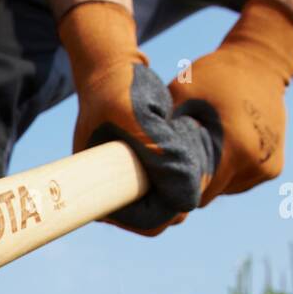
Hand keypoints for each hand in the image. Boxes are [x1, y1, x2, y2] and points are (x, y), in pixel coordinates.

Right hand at [58, 1, 216, 234]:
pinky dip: (190, 164)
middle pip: (164, 215)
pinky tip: (184, 133)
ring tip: (181, 134)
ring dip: (189, 174)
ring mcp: (135, 185)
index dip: (173, 204)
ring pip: (175, 200)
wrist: (112, 70)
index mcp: (102, 196)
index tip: (185, 167)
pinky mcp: (149, 171)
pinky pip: (179, 182)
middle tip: (186, 145)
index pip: (147, 223)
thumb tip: (190, 200)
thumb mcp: (137, 119)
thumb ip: (163, 156)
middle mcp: (117, 196)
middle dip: (183, 187)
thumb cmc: (117, 91)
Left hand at [168, 0, 292, 204]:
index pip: (194, 192)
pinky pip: (238, 181)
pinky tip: (221, 145)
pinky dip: (226, 169)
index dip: (174, 186)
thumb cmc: (214, 75)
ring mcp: (267, 168)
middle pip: (209, 193)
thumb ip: (162, 133)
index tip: (161, 172)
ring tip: (203, 145)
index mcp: (236, 149)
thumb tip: (137, 163)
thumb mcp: (181, 95)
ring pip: (223, 188)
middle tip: (178, 156)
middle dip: (191, 179)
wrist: (261, 62)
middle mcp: (256, 165)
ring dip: (210, 174)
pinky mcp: (273, 168)